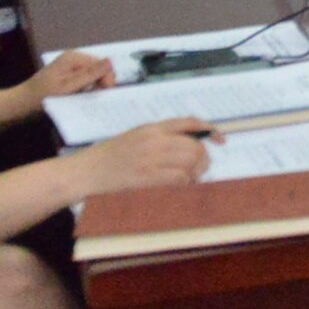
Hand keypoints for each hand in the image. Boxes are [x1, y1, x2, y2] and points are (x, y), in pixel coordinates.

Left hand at [24, 50, 115, 103]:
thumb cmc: (43, 95)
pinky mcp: (67, 77)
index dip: (107, 78)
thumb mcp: (68, 87)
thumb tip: (110, 61)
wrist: (21, 104)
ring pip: (92, 77)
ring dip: (93, 88)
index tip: (106, 93)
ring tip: (86, 100)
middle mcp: (73, 59)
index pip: (101, 64)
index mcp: (74, 57)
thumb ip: (89, 75)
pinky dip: (85, 90)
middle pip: (97, 69)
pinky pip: (84, 81)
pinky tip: (80, 98)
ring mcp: (70, 68)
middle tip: (94, 98)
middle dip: (100, 83)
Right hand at [76, 120, 214, 197]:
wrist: (86, 171)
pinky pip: (178, 178)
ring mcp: (150, 158)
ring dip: (196, 172)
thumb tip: (191, 144)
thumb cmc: (110, 156)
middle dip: (203, 158)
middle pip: (194, 145)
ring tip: (191, 179)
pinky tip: (180, 185)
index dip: (210, 129)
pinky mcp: (146, 177)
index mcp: (151, 128)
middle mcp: (153, 140)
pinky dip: (185, 182)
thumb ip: (161, 137)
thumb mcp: (136, 136)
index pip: (189, 123)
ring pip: (190, 161)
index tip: (221, 138)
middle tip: (201, 169)